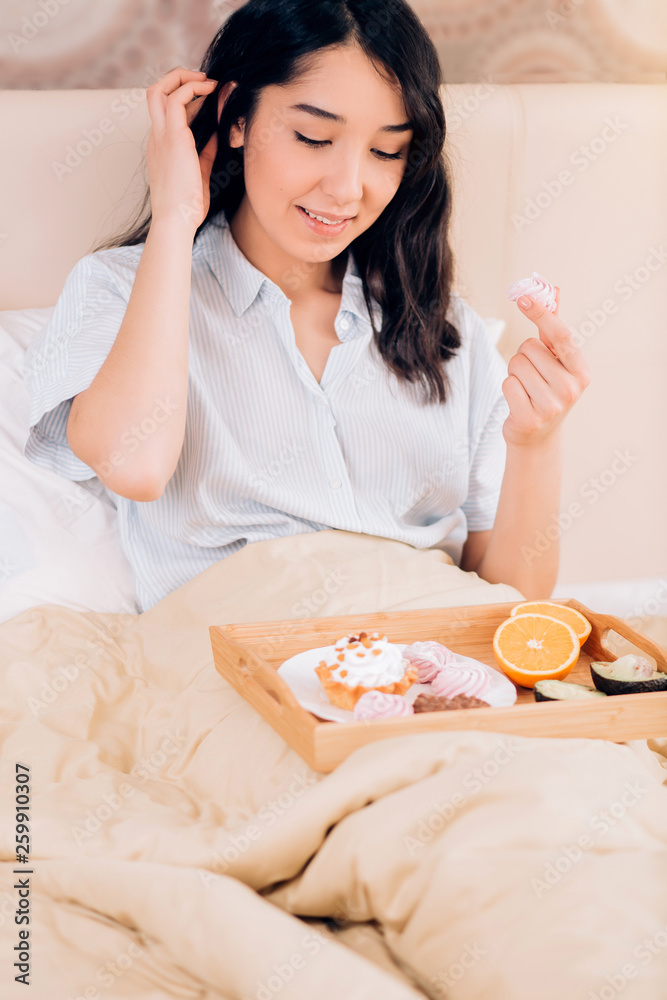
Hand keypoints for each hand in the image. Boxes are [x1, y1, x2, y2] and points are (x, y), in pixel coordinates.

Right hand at [146, 67, 224, 232]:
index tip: (205, 98)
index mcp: (160, 146)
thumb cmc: (187, 206)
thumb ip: (206, 152)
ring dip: (185, 78)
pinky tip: (212, 92)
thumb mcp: (199, 172)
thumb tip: (217, 135)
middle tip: (204, 81)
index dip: (184, 98)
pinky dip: (194, 89)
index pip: (166, 110)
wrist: (177, 221)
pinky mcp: (173, 138)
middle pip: (154, 92)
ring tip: (209, 83)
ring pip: (159, 89)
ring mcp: (161, 136)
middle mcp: (156, 137)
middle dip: (177, 78)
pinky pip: (178, 99)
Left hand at [501, 287, 590, 447]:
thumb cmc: (546, 390)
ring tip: (526, 389)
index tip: (524, 297)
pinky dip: (508, 388)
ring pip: (515, 364)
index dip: (541, 313)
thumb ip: (553, 327)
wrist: (538, 436)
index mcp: (581, 371)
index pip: (560, 335)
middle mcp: (570, 388)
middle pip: (529, 348)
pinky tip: (519, 401)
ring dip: (514, 373)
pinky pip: (507, 383)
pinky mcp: (530, 418)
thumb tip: (553, 290)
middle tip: (532, 376)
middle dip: (523, 357)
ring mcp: (551, 406)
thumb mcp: (555, 361)